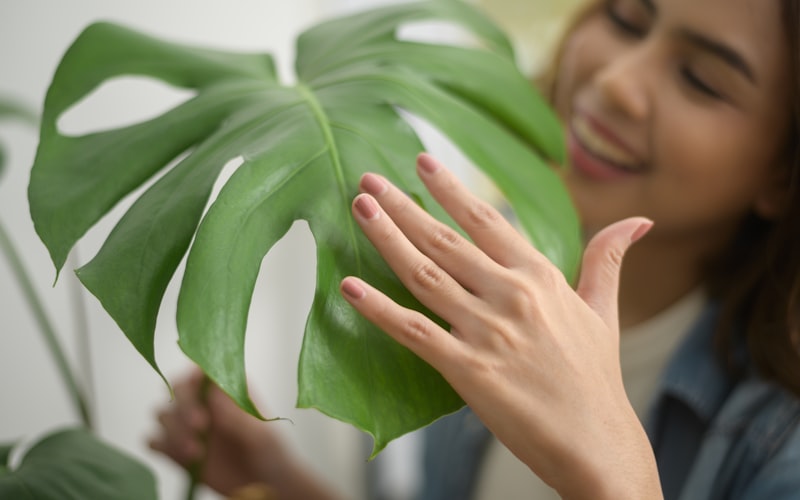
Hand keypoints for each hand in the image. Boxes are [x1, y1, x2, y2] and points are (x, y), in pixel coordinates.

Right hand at [148, 369, 282, 495]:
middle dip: (183, 406)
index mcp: (227, 388)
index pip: (202, 370)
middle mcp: (205, 402)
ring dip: (173, 431)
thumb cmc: (271, 453)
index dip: (195, 379)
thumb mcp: (261, 435)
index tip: (203, 399)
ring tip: (196, 453)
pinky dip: (161, 446)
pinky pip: (155, 441)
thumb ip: (237, 416)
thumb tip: (213, 393)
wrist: (266, 487)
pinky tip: (181, 458)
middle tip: (200, 426)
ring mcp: (189, 425)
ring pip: (163, 414)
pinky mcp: (177, 449)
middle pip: (177, 389)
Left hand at [339, 153, 661, 499]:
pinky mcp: (467, 369)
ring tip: (360, 209)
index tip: (421, 163)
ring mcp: (486, 331)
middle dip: (403, 205)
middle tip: (369, 180)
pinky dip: (377, 308)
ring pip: (424, 274)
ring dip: (387, 238)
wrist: (596, 443)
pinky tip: (349, 286)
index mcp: (539, 276)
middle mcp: (509, 295)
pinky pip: (412, 331)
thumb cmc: (596, 379)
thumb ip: (606, 261)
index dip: (449, 189)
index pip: (485, 220)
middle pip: (445, 239)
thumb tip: (637, 222)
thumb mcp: (603, 311)